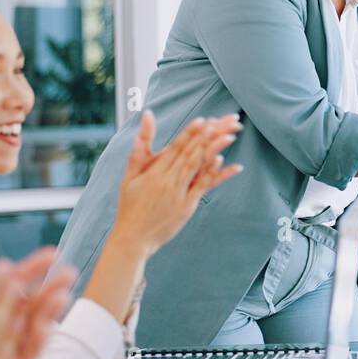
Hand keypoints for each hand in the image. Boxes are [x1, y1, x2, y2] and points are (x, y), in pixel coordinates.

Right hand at [110, 111, 243, 254]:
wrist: (133, 238)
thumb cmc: (130, 206)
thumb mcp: (129, 176)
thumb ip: (139, 149)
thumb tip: (143, 121)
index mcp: (153, 172)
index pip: (174, 148)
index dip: (189, 133)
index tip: (201, 120)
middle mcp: (166, 181)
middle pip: (189, 154)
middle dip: (204, 137)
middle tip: (219, 122)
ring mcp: (178, 194)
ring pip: (197, 167)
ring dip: (214, 150)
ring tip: (228, 136)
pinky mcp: (186, 207)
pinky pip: (201, 187)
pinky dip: (212, 174)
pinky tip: (223, 161)